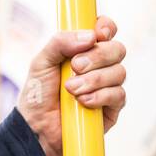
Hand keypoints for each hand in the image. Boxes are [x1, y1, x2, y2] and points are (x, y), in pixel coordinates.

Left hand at [15, 16, 126, 155]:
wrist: (36, 127)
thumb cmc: (38, 94)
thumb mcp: (41, 62)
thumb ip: (59, 42)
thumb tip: (90, 36)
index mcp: (83, 50)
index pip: (105, 30)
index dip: (106, 27)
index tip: (98, 34)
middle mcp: (99, 65)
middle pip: (117, 49)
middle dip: (97, 56)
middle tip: (75, 67)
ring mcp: (107, 86)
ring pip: (119, 72)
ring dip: (94, 79)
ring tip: (71, 90)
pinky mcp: (112, 107)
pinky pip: (118, 95)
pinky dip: (100, 96)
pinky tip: (83, 102)